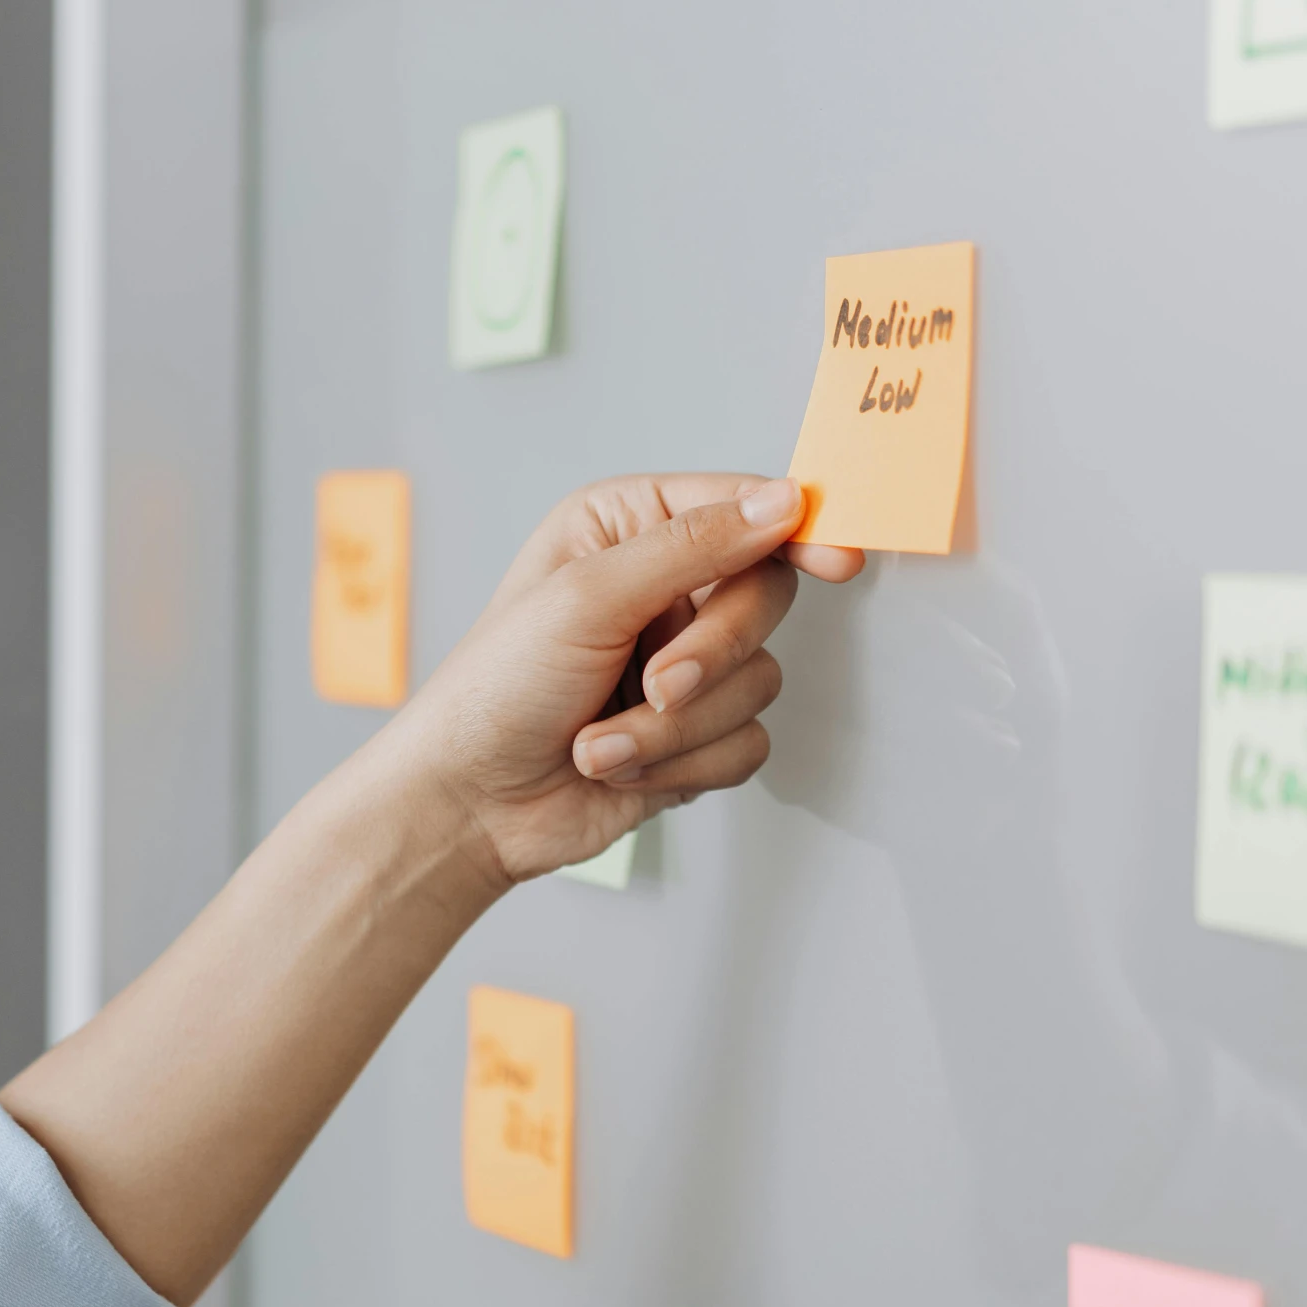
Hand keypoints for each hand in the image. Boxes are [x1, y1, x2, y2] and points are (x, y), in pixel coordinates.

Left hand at [392, 473, 862, 884]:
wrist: (469, 804)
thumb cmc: (496, 688)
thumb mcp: (587, 596)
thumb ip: (693, 545)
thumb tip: (783, 503)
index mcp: (628, 527)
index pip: (741, 510)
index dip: (796, 531)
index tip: (838, 559)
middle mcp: (664, 587)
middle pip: (765, 597)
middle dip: (710, 655)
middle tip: (656, 685)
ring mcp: (685, 664)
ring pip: (758, 682)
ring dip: (674, 729)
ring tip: (601, 742)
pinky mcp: (696, 735)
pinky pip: (747, 743)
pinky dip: (682, 765)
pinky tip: (618, 766)